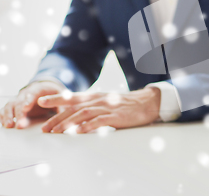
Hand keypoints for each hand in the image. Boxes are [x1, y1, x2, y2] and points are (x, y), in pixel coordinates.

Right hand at [0, 81, 64, 128]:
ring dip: (9, 115)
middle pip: (20, 101)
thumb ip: (62, 104)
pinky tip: (4, 123)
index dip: (29, 100)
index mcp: (39, 89)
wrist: (47, 88)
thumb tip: (63, 113)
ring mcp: (19, 99)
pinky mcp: (15, 106)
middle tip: (20, 124)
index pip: (33, 93)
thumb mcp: (62, 96)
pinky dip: (4, 115)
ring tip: (9, 125)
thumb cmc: (55, 93)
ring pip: (11, 105)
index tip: (26, 107)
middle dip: (20, 113)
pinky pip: (7, 109)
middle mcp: (26, 93)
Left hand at [37, 87, 161, 132]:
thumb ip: (93, 106)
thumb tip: (77, 115)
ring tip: (57, 131)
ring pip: (83, 113)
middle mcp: (99, 100)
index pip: (72, 97)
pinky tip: (78, 131)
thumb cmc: (127, 105)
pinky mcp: (116, 116)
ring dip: (68, 123)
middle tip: (45, 128)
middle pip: (74, 108)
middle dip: (57, 118)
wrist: (148, 103)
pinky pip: (99, 121)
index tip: (41, 102)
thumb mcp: (108, 102)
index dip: (56, 99)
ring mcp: (107, 107)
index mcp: (96, 96)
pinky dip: (87, 126)